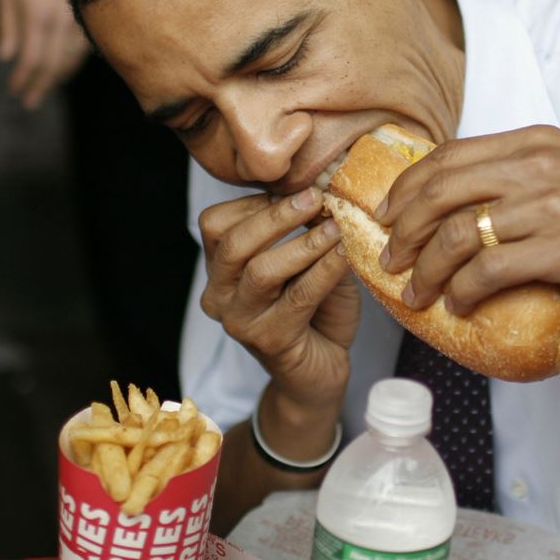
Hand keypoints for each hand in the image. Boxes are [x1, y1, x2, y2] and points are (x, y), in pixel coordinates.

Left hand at [0, 0, 89, 108]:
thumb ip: (7, 27)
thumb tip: (7, 57)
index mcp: (38, 16)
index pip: (32, 60)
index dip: (23, 79)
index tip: (13, 91)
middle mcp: (62, 22)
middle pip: (53, 66)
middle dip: (40, 87)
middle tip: (28, 103)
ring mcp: (79, 20)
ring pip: (71, 61)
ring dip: (56, 79)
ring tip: (42, 92)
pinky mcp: (89, 17)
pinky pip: (82, 49)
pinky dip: (71, 65)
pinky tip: (62, 71)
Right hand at [197, 189, 359, 409]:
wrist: (319, 372)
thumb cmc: (313, 310)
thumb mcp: (302, 262)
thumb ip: (302, 230)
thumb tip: (321, 189)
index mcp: (218, 271)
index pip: (215, 224)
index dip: (254, 202)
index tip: (296, 188)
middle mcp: (218, 297)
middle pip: (233, 244)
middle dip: (276, 216)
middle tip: (315, 198)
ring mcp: (240, 322)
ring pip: (261, 271)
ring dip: (303, 243)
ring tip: (335, 227)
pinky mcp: (270, 341)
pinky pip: (299, 297)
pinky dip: (325, 269)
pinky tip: (345, 254)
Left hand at [377, 126, 559, 312]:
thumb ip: (525, 177)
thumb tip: (470, 210)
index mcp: (534, 143)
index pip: (448, 157)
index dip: (407, 187)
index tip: (386, 215)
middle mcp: (537, 166)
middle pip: (440, 192)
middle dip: (402, 230)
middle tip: (390, 261)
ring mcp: (552, 206)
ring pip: (457, 233)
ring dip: (426, 270)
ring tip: (418, 293)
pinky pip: (491, 269)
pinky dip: (463, 291)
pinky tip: (459, 305)